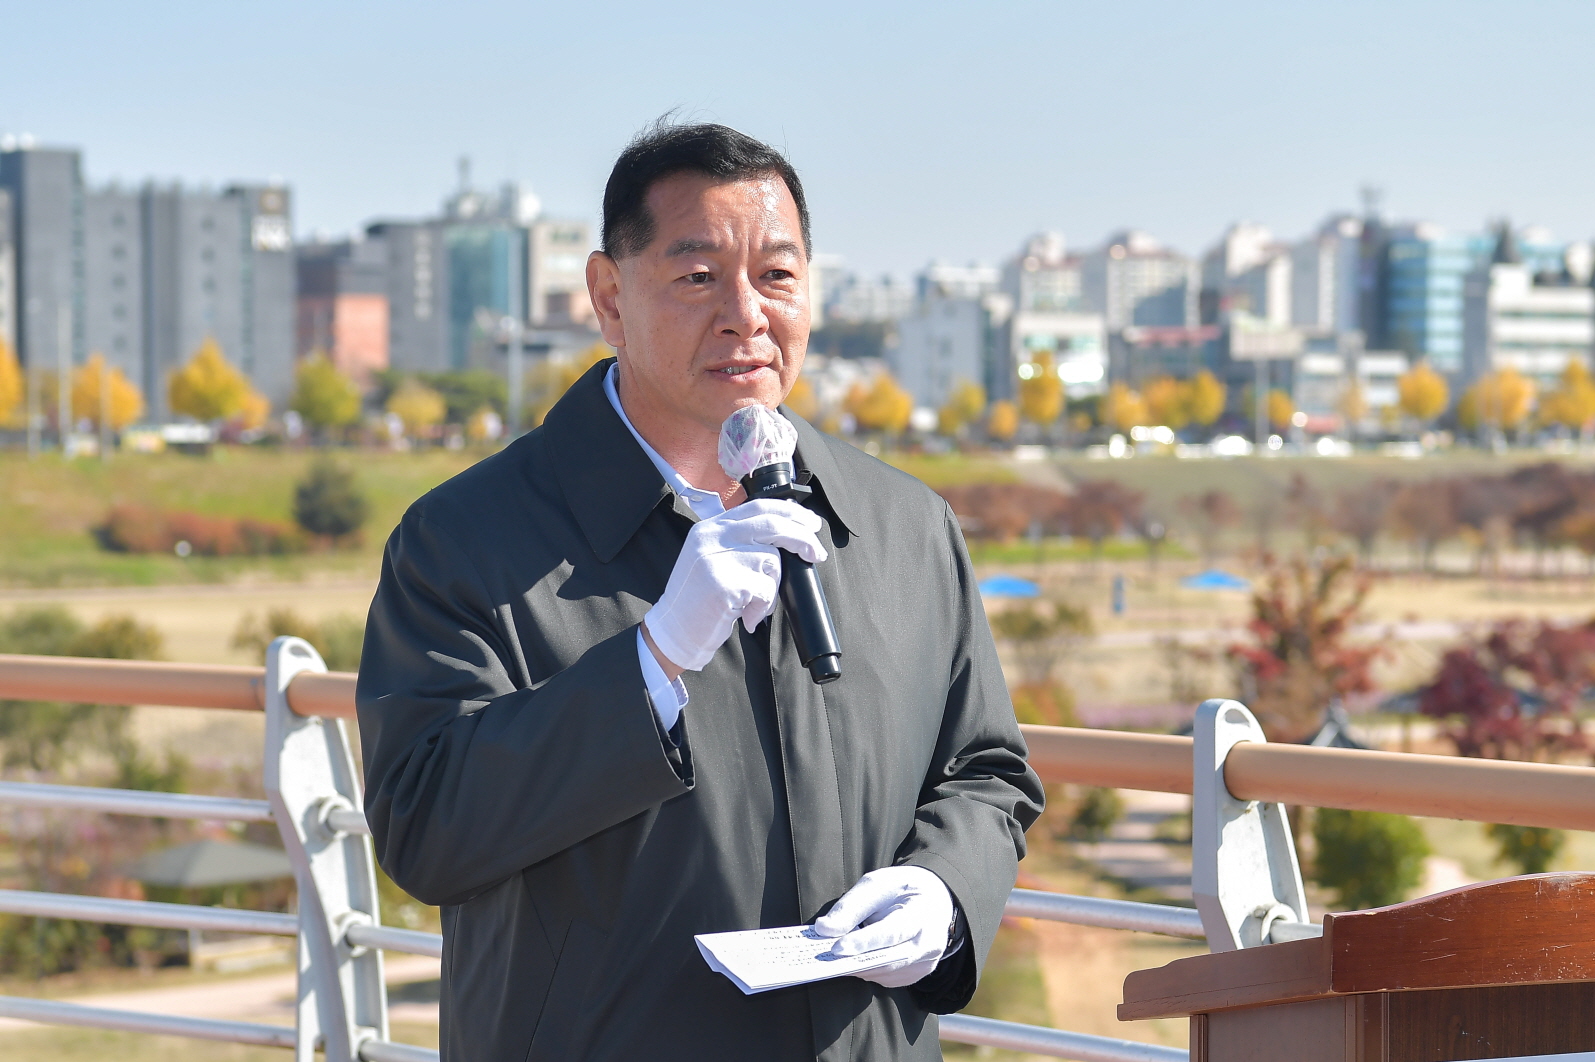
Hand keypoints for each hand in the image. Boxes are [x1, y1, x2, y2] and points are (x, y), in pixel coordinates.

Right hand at [643, 499, 826, 671]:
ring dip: (772, 588)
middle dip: (802, 538)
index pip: (758, 507)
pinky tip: (746, 616)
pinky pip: (765, 590)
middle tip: (817, 553)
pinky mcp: (724, 584)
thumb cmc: (699, 599)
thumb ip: (739, 542)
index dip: (790, 512)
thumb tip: (787, 533)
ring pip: (772, 562)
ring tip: (753, 603)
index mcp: (711, 527)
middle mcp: (712, 537)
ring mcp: (716, 559)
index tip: (810, 522)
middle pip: (772, 526)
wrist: (673, 632)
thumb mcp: (712, 558)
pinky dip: (762, 607)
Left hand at [810, 866, 954, 988]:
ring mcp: (926, 963)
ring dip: (857, 966)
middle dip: (853, 959)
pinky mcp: (917, 974)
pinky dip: (868, 970)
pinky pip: (887, 978)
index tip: (836, 948)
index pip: (892, 932)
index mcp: (921, 913)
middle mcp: (929, 943)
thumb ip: (851, 906)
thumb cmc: (902, 889)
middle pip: (887, 959)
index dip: (863, 942)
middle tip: (823, 958)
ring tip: (834, 956)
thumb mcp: (877, 884)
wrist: (936, 899)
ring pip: (884, 973)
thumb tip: (824, 929)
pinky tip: (856, 958)